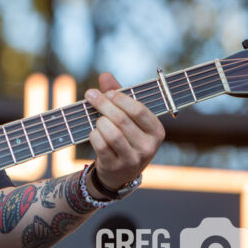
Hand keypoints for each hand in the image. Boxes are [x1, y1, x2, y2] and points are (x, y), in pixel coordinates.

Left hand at [84, 72, 165, 194]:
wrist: (120, 172)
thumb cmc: (125, 136)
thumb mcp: (127, 117)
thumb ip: (118, 95)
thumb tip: (105, 75)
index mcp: (157, 131)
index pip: (138, 110)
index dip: (120, 98)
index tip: (107, 92)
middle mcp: (149, 146)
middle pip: (122, 119)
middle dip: (103, 104)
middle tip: (90, 95)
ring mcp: (133, 159)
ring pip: (112, 133)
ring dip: (99, 122)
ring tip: (97, 119)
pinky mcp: (116, 166)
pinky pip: (101, 145)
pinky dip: (94, 135)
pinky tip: (94, 133)